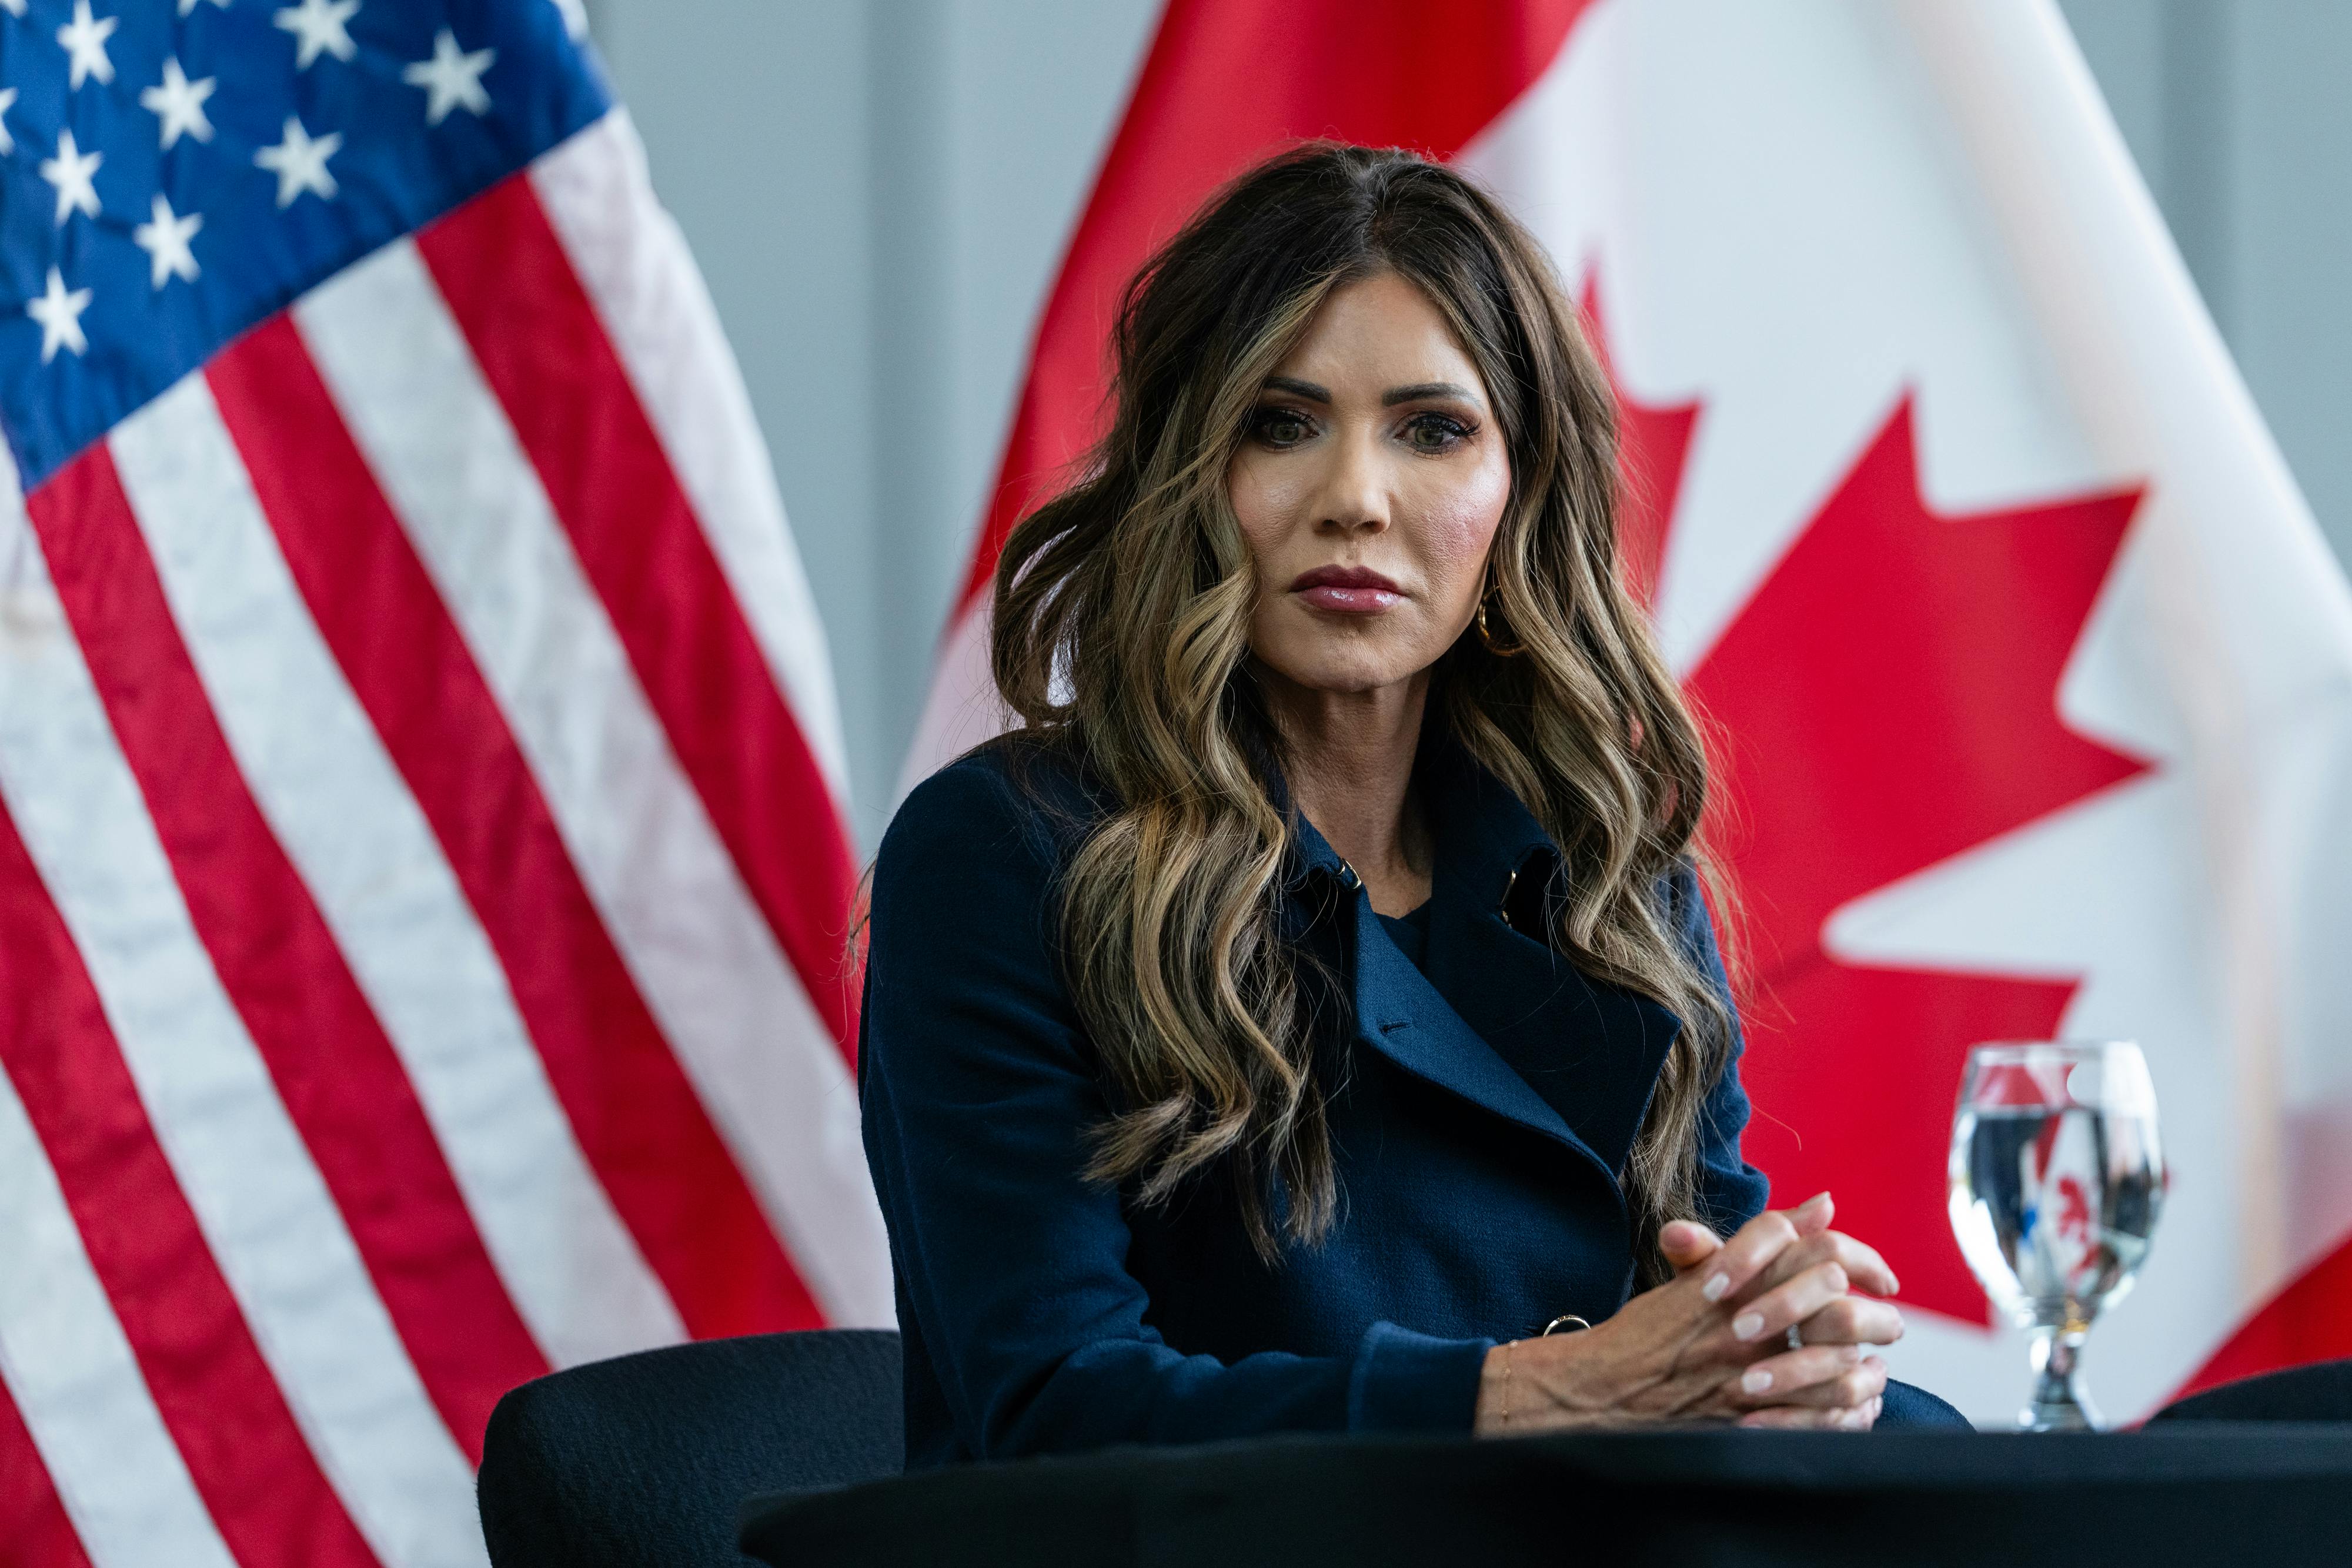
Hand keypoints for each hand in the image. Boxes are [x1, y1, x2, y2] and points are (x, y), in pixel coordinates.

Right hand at [1473, 1195, 1898, 1434]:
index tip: (1882, 1275)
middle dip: (1873, 1310)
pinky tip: (1856, 1405)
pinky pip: (1819, 1411)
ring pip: (1835, 1354)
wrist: (1603, 1387)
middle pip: (1831, 1291)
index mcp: (1734, 1276)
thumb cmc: (1648, 1332)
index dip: (1860, 1255)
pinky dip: (1847, 1408)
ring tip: (1877, 1366)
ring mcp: (1747, 1365)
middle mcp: (1744, 1314)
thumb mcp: (1697, 1276)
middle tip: (1890, 1320)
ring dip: (1865, 1362)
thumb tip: (1823, 1204)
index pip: (1813, 1245)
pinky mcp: (1749, 1412)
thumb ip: (1763, 1242)